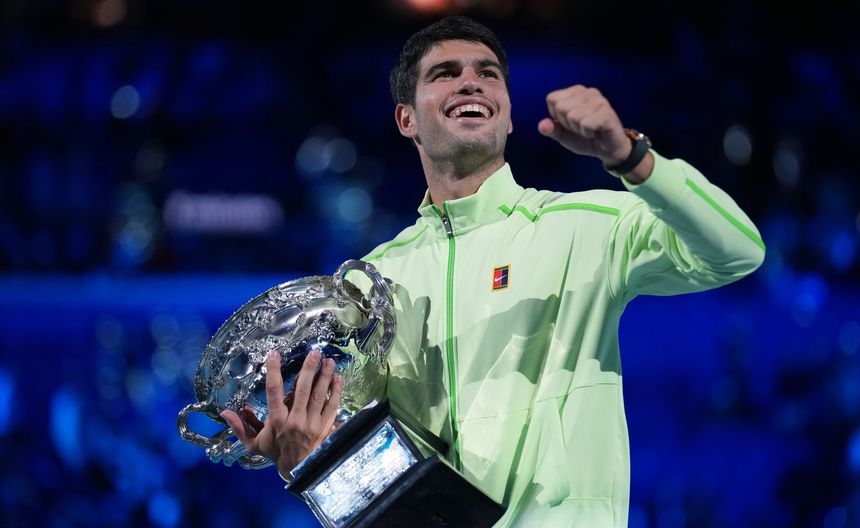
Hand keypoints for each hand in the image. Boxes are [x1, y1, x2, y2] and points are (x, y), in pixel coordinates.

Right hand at [220, 348, 343, 480]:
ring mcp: (312, 423)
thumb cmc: (276, 453)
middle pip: (302, 390)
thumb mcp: (254, 443)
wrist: (298, 470)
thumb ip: (240, 427)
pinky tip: (339, 378)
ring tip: (329, 360)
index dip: (273, 371)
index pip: (274, 391)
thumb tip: (224, 413)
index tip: (274, 355)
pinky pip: (332, 405)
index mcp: (277, 421)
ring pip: (319, 395)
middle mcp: (295, 420)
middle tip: (314, 352)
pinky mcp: (325, 426)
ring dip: (325, 376)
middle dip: (308, 369)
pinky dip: (337, 391)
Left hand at [537, 85, 631, 166]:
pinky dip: (587, 133)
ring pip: (573, 116)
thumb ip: (551, 129)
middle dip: (567, 124)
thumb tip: (542, 125)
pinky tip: (595, 132)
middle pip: (561, 107)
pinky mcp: (607, 113)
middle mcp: (588, 92)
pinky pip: (585, 124)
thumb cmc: (585, 138)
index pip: (552, 99)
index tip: (570, 123)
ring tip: (589, 130)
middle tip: (581, 128)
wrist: (607, 150)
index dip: (557, 116)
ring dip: (578, 130)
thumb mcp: (563, 135)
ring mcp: (599, 101)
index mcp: (576, 92)